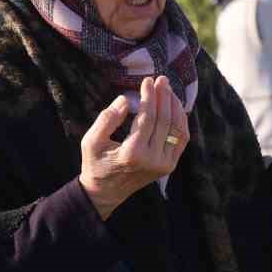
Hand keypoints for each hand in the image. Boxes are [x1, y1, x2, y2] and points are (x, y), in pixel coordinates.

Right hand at [78, 76, 188, 219]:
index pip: (147, 117)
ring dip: (175, 106)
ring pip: (177, 129)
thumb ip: (106, 119)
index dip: (149, 96)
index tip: (147, 80)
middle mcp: (152, 160)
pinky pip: (181, 139)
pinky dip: (181, 121)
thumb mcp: (90, 141)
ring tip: (168, 89)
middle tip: (161, 79)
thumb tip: (125, 99)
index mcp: (132, 153)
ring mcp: (164, 165)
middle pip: (164, 120)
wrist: (106, 192)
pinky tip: (175, 106)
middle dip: (164, 96)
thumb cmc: (95, 163)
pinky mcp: (169, 166)